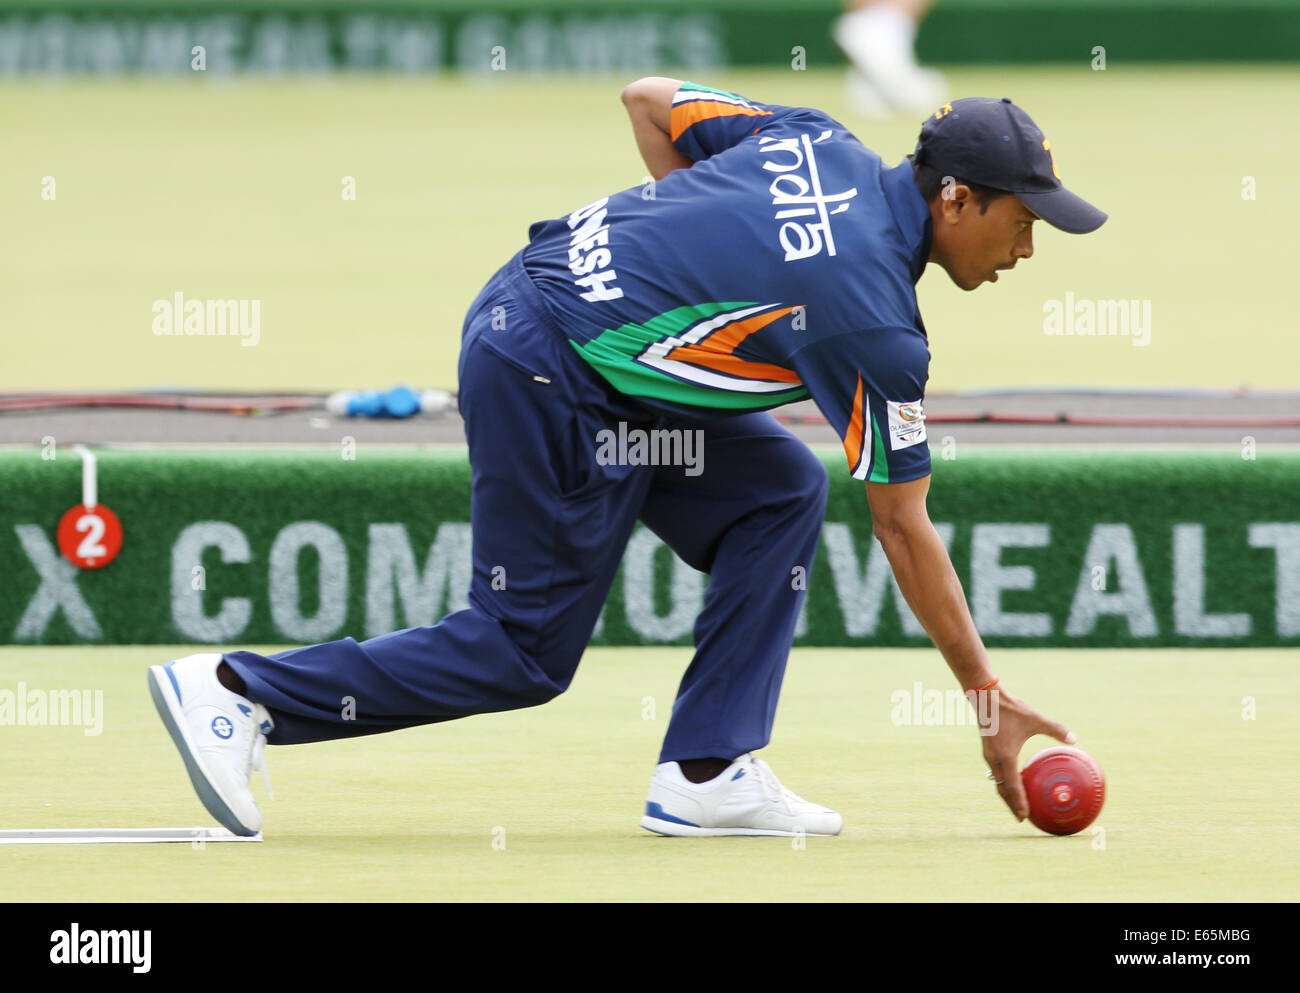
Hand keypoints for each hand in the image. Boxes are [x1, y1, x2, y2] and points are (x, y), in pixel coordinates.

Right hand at [976, 686, 1075, 820]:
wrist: (986, 697)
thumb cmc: (1011, 708)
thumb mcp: (1035, 719)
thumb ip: (1055, 729)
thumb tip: (1074, 739)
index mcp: (1006, 756)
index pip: (1013, 786)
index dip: (1019, 802)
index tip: (1025, 815)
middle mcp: (995, 759)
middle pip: (1002, 789)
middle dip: (1011, 805)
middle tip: (1021, 817)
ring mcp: (989, 755)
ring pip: (997, 782)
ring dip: (1006, 795)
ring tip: (1015, 804)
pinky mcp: (988, 750)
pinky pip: (996, 773)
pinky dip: (1003, 782)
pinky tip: (1012, 782)